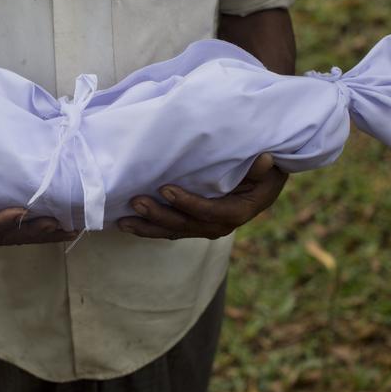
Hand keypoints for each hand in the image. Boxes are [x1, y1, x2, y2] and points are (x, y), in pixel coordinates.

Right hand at [0, 181, 77, 251]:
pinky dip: (40, 228)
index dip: (1, 221)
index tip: (21, 211)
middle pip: (7, 237)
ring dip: (44, 233)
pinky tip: (61, 225)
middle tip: (60, 225)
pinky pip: (19, 230)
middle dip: (35, 232)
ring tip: (70, 228)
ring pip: (18, 236)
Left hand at [117, 154, 287, 239]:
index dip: (187, 203)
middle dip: (159, 216)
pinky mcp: (195, 225)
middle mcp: (221, 225)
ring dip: (148, 227)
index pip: (210, 212)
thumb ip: (260, 168)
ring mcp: (207, 228)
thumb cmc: (264, 170)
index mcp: (238, 211)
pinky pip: (172, 229)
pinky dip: (151, 228)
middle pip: (186, 225)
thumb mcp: (267, 167)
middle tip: (136, 203)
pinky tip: (131, 224)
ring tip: (123, 222)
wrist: (265, 182)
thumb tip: (265, 160)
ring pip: (175, 231)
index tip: (165, 189)